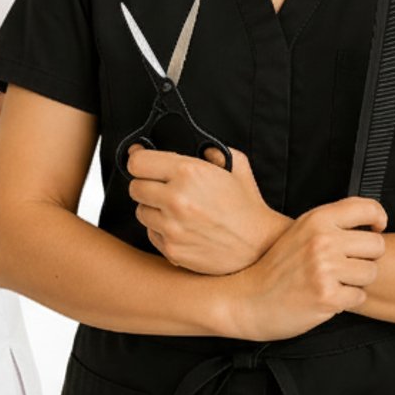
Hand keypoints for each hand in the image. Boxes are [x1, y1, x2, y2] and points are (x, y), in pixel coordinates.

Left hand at [129, 146, 289, 274]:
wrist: (259, 245)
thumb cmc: (247, 206)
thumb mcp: (236, 164)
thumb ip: (212, 149)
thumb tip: (197, 146)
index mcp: (188, 172)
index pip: (138, 163)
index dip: (139, 161)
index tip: (142, 162)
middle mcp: (176, 199)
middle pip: (135, 188)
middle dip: (147, 186)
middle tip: (164, 189)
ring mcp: (172, 226)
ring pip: (141, 212)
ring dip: (153, 210)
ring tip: (176, 211)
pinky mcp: (171, 249)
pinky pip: (151, 234)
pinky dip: (161, 231)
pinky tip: (181, 228)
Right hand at [223, 197, 385, 341]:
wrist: (249, 300)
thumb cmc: (276, 267)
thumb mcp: (299, 231)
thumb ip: (330, 222)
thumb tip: (372, 217)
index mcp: (317, 220)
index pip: (367, 209)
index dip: (378, 219)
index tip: (376, 228)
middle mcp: (322, 241)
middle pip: (376, 245)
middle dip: (366, 258)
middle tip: (346, 265)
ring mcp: (325, 269)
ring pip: (371, 272)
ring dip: (357, 281)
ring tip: (334, 281)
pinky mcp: (327, 297)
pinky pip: (359, 296)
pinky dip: (347, 300)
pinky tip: (327, 296)